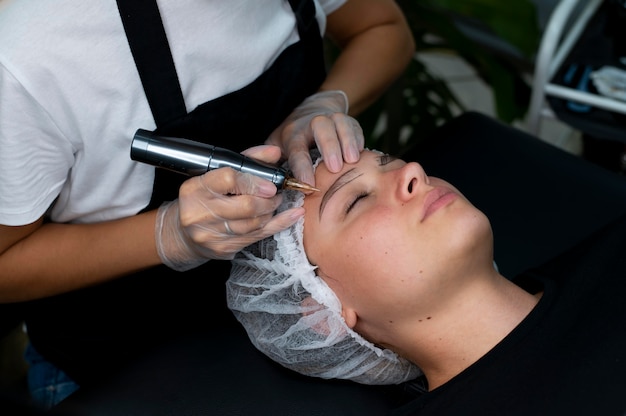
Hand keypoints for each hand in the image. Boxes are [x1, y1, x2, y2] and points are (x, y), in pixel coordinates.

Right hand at [155, 145, 303, 270]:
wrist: (182, 234)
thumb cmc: (203, 198)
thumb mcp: (216, 175)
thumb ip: (247, 161)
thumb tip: (275, 151)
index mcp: (195, 188)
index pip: (228, 179)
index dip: (254, 181)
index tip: (270, 184)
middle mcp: (199, 212)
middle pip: (246, 206)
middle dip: (268, 199)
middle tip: (276, 194)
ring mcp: (210, 234)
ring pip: (254, 223)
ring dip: (271, 211)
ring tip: (275, 203)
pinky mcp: (222, 249)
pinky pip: (258, 237)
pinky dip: (279, 224)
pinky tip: (293, 215)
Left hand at [266, 90, 363, 186]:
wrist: (311, 109)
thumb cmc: (292, 136)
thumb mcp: (275, 146)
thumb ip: (271, 163)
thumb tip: (270, 184)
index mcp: (293, 134)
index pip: (297, 150)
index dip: (302, 168)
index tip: (308, 185)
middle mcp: (313, 123)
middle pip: (321, 128)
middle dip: (328, 146)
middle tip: (334, 168)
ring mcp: (332, 119)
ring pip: (341, 123)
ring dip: (348, 141)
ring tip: (352, 160)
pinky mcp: (349, 121)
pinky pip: (356, 127)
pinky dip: (359, 139)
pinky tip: (362, 154)